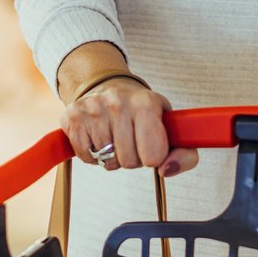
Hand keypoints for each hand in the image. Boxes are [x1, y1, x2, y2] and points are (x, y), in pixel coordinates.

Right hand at [63, 78, 198, 177]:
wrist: (108, 85)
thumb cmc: (143, 111)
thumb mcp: (170, 127)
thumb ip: (185, 154)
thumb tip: (166, 170)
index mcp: (146, 102)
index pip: (153, 155)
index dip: (153, 156)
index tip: (150, 143)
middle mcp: (118, 102)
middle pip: (129, 162)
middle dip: (132, 158)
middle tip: (131, 140)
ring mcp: (93, 108)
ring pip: (107, 161)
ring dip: (112, 156)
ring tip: (115, 136)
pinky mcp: (72, 117)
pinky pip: (86, 157)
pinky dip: (93, 155)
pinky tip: (98, 137)